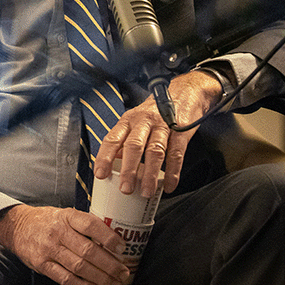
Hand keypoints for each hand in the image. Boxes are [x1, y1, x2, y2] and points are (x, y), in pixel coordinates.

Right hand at [0, 204, 129, 284]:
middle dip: (109, 264)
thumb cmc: (46, 220)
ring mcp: (49, 249)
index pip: (90, 225)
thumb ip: (83, 223)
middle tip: (123, 272)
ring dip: (100, 278)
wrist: (17, 226)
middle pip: (88, 251)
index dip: (108, 237)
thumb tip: (112, 238)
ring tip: (114, 283)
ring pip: (79, 267)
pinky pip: (66, 279)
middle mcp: (58, 232)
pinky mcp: (42, 265)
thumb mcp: (64, 213)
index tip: (121, 247)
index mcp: (66, 216)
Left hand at [93, 70, 222, 196]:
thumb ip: (125, 140)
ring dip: (150, 174)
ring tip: (146, 191)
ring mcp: (163, 126)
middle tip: (125, 189)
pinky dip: (173, 172)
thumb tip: (114, 163)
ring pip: (155, 151)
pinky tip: (170, 185)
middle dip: (128, 170)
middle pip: (134, 146)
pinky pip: (176, 154)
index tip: (100, 175)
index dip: (105, 157)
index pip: (112, 138)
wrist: (183, 93)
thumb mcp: (135, 120)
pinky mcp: (180, 131)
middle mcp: (144, 121)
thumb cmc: (156, 111)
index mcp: (128, 120)